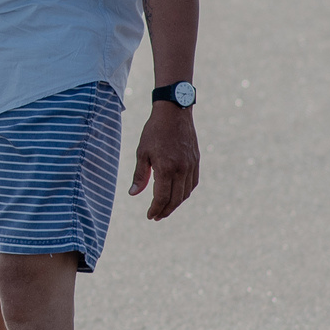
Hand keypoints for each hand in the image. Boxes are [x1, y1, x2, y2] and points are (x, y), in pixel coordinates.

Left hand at [129, 103, 199, 218]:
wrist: (174, 112)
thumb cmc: (154, 131)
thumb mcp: (142, 152)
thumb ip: (140, 175)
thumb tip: (133, 194)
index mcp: (166, 168)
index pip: (161, 197)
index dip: (155, 209)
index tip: (149, 216)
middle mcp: (181, 170)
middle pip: (175, 199)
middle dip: (165, 211)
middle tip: (156, 216)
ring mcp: (191, 166)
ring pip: (185, 193)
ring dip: (175, 204)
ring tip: (165, 208)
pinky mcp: (196, 161)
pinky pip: (192, 183)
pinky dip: (185, 193)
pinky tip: (177, 194)